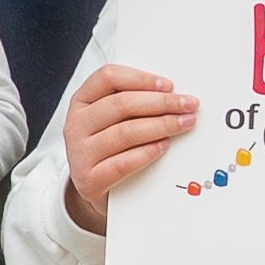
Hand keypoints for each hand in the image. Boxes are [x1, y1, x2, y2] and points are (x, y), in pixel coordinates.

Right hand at [65, 63, 194, 227]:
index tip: (168, 85)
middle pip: (121, 104)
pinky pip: (123, 163)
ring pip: (125, 132)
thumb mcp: (112, 119)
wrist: (94, 187)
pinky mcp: (89, 180)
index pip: (108, 77)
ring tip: (183, 124)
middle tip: (187, 105)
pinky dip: (147, 153)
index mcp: (82, 101)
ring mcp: (80, 153)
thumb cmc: (108, 147)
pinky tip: (164, 146)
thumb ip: (133, 103)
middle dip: (161, 103)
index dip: (140, 78)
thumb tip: (171, 93)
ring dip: (161, 126)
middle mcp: (76, 125)